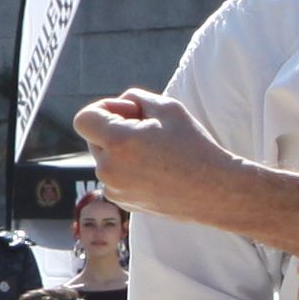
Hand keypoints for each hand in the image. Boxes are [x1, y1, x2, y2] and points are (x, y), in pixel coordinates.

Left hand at [73, 88, 233, 220]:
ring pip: (106, 158)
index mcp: (118, 142)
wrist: (214, 192)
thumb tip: (121, 104)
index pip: (84, 119)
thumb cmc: (194, 147)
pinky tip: (156, 170)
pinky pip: (115, 177)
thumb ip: (136, 98)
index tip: (129, 113)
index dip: (104, 109)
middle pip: (95, 138)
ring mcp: (114, 189)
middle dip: (115, 129)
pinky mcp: (123, 201)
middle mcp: (109, 169)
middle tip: (150, 130)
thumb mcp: (168, 108)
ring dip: (122, 150)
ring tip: (157, 152)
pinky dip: (128, 169)